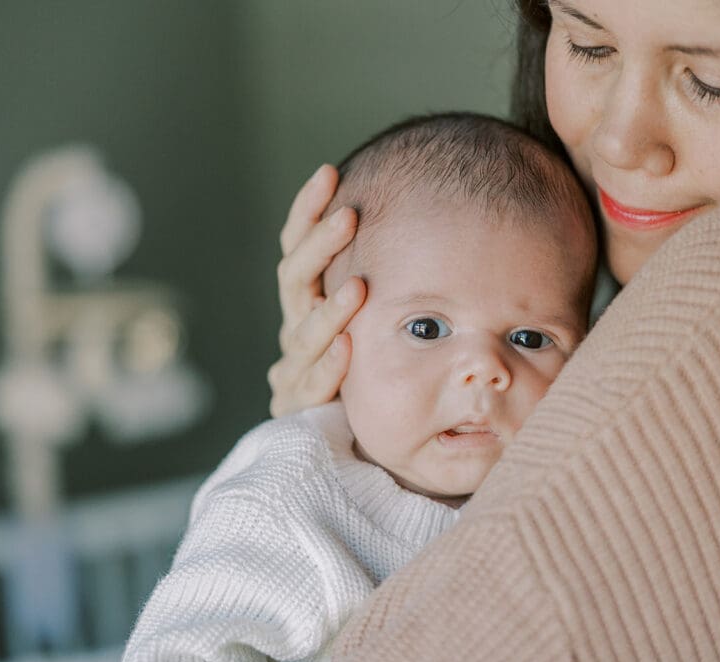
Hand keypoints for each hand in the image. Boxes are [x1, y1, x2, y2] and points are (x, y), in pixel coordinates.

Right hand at [268, 164, 365, 416]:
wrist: (350, 431)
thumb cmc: (373, 361)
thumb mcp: (379, 313)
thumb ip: (386, 273)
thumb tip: (426, 208)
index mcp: (307, 299)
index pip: (298, 246)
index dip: (308, 211)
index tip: (329, 172)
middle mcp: (295, 326)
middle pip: (295, 279)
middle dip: (320, 247)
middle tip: (348, 218)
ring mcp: (293, 365)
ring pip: (303, 332)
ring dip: (330, 310)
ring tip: (356, 287)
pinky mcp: (297, 406)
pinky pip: (313, 383)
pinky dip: (331, 365)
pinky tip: (348, 347)